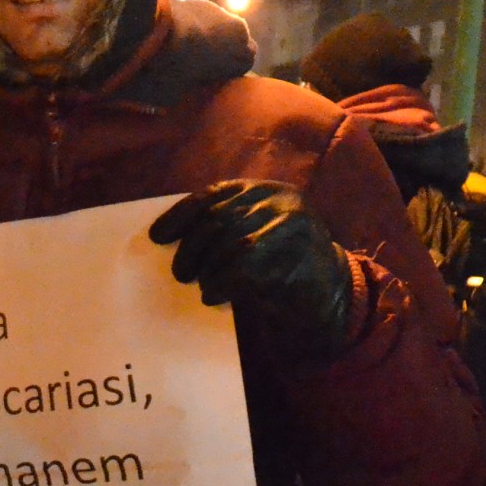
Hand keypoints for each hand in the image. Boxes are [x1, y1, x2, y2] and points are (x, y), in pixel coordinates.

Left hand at [148, 180, 352, 358]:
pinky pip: (250, 268)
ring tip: (203, 286)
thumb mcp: (249, 234)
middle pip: (219, 219)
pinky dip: (224, 283)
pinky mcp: (302, 254)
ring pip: (234, 243)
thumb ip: (220, 228)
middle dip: (192, 248)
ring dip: (209, 269)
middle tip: (180, 273)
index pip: (212, 195)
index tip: (157, 236)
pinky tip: (214, 295)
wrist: (328, 289)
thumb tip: (164, 236)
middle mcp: (281, 199)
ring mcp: (294, 224)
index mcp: (263, 190)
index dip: (180, 215)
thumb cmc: (277, 264)